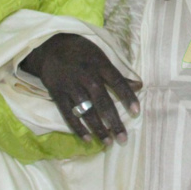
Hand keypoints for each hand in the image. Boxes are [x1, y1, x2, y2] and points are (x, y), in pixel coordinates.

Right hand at [20, 33, 140, 144]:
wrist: (51, 47)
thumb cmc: (82, 53)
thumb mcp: (101, 58)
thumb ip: (117, 75)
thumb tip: (139, 86)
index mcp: (100, 64)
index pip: (117, 82)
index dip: (127, 97)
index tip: (136, 112)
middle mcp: (86, 75)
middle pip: (102, 101)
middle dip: (113, 121)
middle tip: (123, 139)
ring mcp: (70, 85)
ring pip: (86, 111)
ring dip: (98, 128)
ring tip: (108, 142)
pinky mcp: (57, 94)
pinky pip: (68, 114)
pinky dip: (78, 128)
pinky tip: (88, 139)